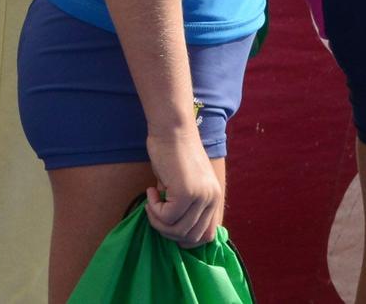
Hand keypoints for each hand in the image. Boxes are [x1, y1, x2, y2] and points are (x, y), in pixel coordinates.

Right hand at [145, 126, 222, 247]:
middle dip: (167, 231)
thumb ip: (183, 203)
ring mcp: (201, 197)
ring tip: (151, 202)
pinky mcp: (187, 192)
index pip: (206, 236)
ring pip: (177, 229)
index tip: (167, 223)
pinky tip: (150, 192)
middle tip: (154, 212)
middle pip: (191, 238)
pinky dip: (154, 209)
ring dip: (158, 220)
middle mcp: (212, 200)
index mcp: (214, 199)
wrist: (171, 128)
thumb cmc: (172, 151)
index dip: (184, 237)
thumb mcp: (183, 182)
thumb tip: (170, 226)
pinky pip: (167, 216)